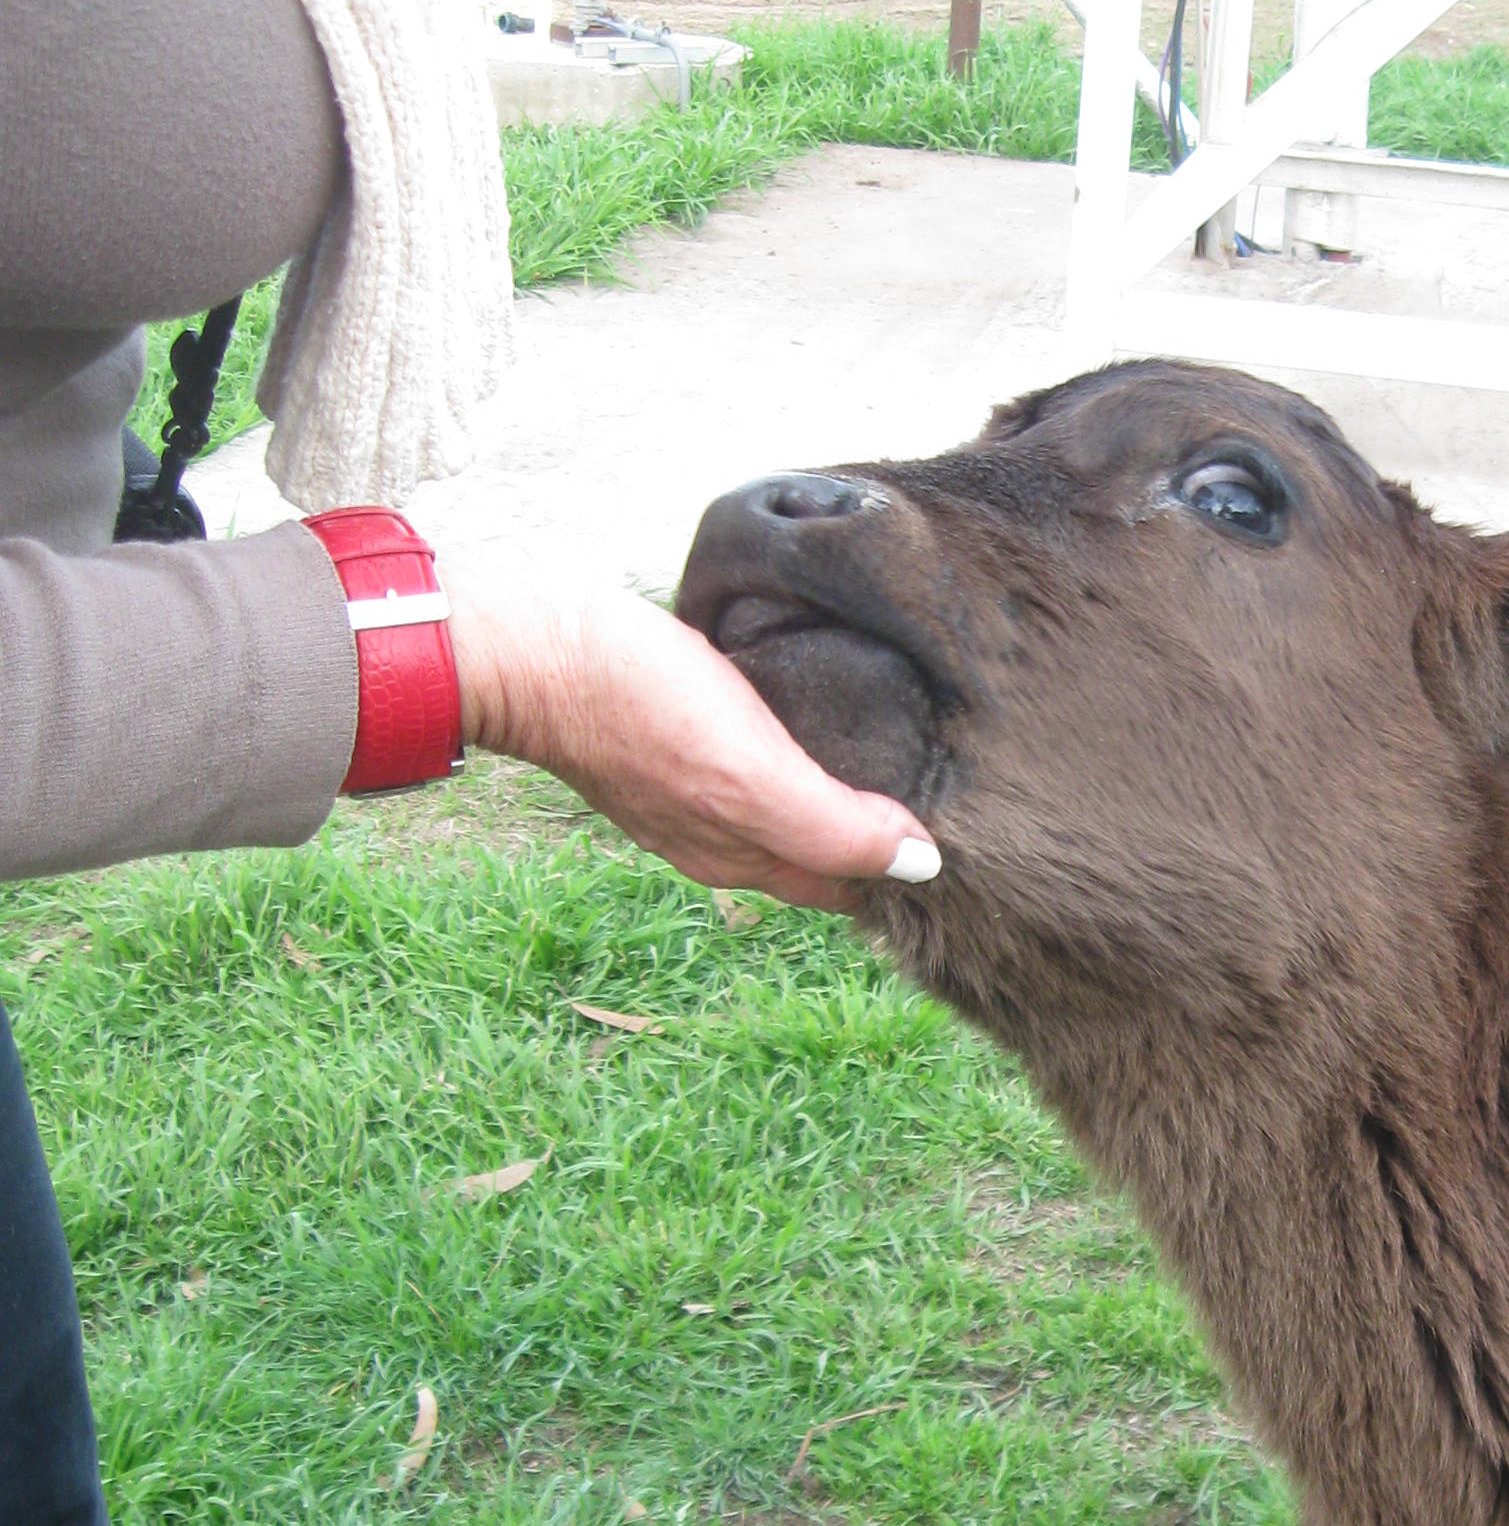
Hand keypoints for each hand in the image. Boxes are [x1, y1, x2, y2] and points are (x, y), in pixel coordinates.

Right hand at [441, 568, 938, 908]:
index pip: (846, 882)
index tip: (959, 826)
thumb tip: (921, 866)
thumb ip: (834, 828)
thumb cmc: (638, 707)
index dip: (901, 863)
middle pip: (822, 844)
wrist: (531, 643)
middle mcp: (718, 832)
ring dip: (839, 779)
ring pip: (787, 796)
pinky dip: (795, 737)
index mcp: (741, 855)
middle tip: (946, 777)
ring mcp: (690, 781)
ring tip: (899, 738)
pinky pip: (752, 747)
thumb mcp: (751, 775)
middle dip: (879, 826)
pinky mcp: (673, 725)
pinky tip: (819, 700)